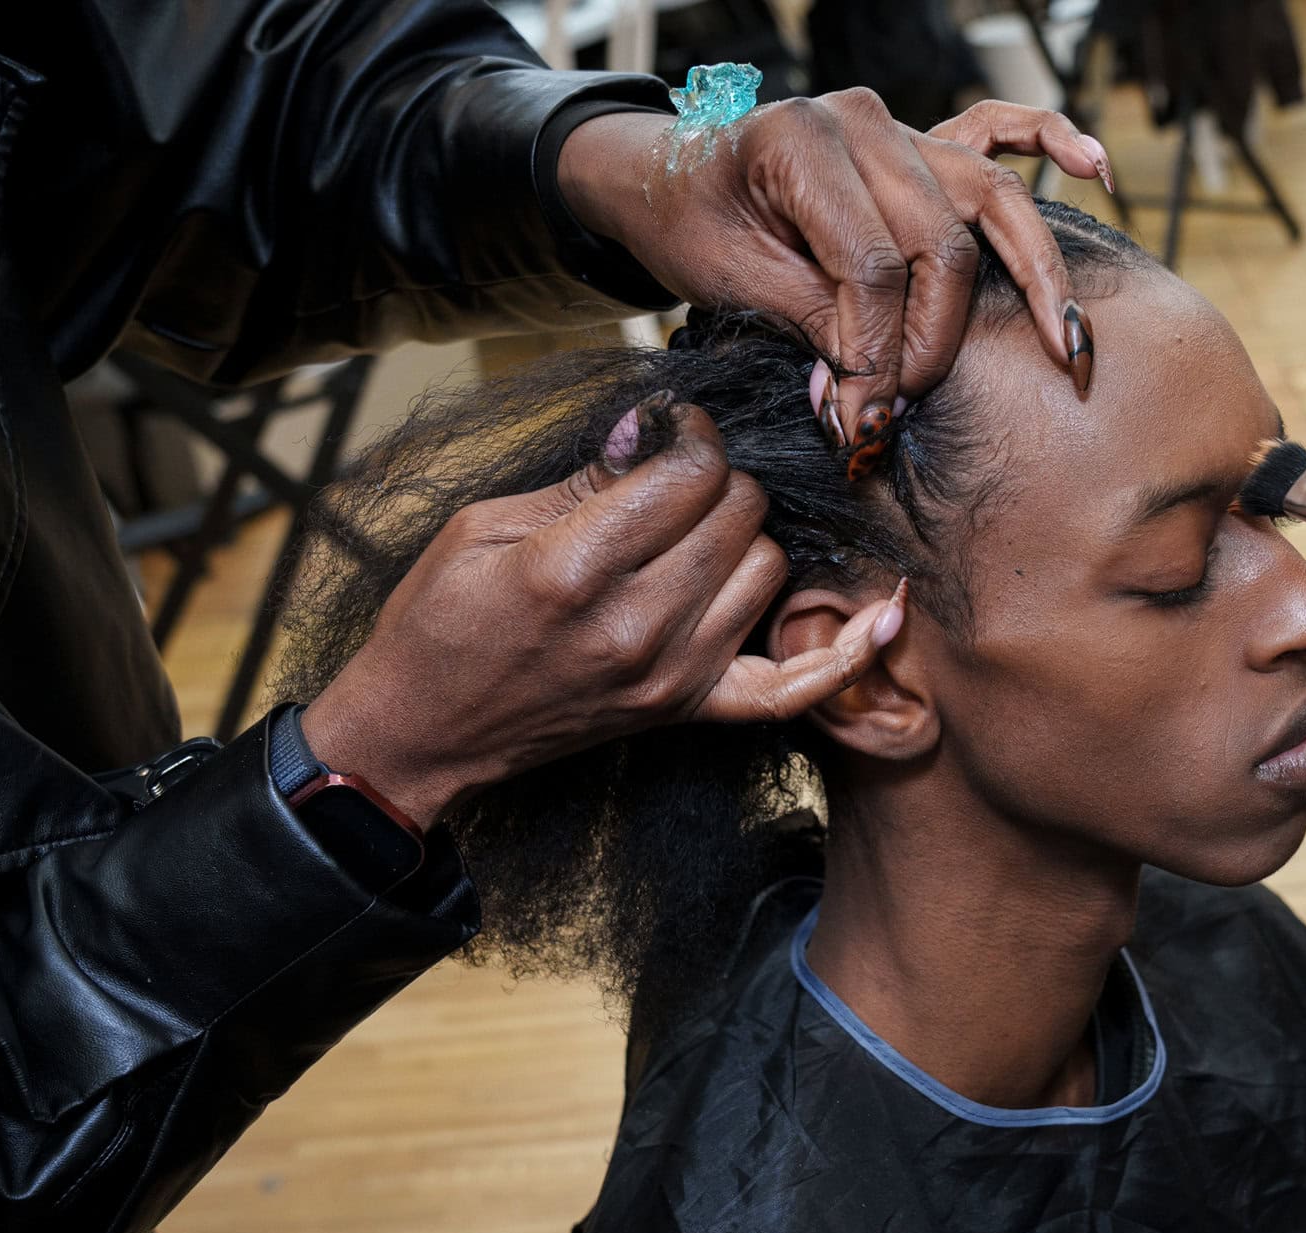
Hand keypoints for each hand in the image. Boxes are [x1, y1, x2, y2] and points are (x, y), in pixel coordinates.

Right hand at [301, 405, 905, 830]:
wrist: (423, 731)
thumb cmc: (438, 623)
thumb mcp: (482, 526)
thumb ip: (582, 478)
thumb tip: (656, 428)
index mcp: (575, 571)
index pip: (690, 474)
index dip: (689, 433)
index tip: (670, 429)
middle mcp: (636, 627)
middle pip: (740, 514)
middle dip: (717, 478)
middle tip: (677, 480)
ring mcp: (672, 676)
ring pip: (768, 569)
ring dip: (747, 537)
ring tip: (699, 532)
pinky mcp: (689, 711)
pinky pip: (795, 689)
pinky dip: (847, 655)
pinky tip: (883, 615)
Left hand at [558, 94, 1113, 434]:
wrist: (670, 175)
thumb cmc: (692, 223)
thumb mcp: (731, 281)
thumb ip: (811, 328)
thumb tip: (869, 398)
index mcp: (801, 142)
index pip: (871, 264)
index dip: (874, 350)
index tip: (862, 417)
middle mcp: (863, 124)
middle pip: (940, 241)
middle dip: (934, 338)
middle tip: (906, 405)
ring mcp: (900, 129)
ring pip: (990, 200)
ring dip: (1033, 275)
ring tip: (1066, 345)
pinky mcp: (920, 143)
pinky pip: (1001, 129)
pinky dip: (1052, 141)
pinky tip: (1096, 170)